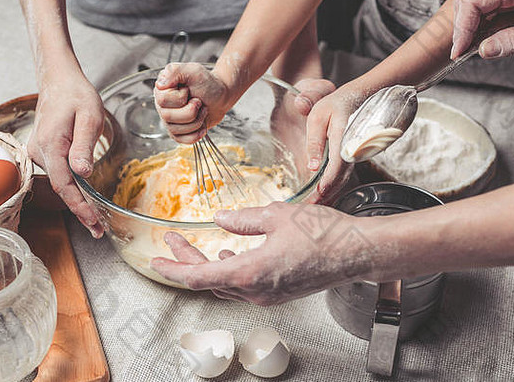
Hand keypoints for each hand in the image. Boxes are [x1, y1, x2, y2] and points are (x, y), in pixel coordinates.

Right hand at [28, 73, 103, 237]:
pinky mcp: (44, 152)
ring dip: (77, 201)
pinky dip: (72, 188)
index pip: (65, 184)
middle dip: (80, 211)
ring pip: (60, 183)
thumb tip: (82, 172)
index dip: (79, 206)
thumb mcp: (89, 117)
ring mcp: (39, 152)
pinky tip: (84, 199)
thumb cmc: (78, 96)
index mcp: (51, 145)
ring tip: (94, 220)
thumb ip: (83, 145)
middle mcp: (39, 152)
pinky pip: (58, 175)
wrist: (60, 81)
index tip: (93, 222)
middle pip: (61, 188)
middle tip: (98, 230)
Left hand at [150, 202, 374, 304]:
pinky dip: (228, 271)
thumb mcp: (277, 216)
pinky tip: (228, 253)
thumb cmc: (323, 234)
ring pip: (225, 285)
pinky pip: (243, 286)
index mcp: (249, 272)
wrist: (356, 252)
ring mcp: (267, 296)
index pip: (197, 276)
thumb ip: (244, 219)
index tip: (157, 259)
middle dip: (186, 261)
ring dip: (207, 266)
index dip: (173, 268)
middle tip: (172, 242)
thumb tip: (221, 219)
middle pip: (208, 280)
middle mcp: (255, 291)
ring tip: (194, 247)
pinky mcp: (279, 293)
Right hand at [154, 62, 232, 142]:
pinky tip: (202, 124)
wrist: (221, 97)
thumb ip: (175, 71)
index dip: (181, 97)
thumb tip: (160, 84)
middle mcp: (162, 105)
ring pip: (176, 130)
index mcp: (162, 89)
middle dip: (191, 111)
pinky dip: (197, 133)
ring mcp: (169, 121)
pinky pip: (183, 140)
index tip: (189, 90)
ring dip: (196, 121)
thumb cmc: (208, 83)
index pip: (162, 100)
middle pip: (167, 117)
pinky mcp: (178, 133)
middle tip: (199, 102)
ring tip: (201, 110)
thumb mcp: (194, 71)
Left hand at [304, 84, 367, 203]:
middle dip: (326, 196)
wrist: (361, 96)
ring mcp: (356, 154)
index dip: (326, 185)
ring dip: (331, 193)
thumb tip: (312, 167)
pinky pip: (345, 174)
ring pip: (344, 179)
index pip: (336, 167)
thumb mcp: (318, 117)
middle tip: (310, 211)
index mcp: (343, 139)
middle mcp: (353, 150)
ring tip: (315, 206)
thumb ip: (314, 141)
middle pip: (341, 179)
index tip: (316, 198)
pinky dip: (335, 185)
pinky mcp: (355, 156)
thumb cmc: (336, 104)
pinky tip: (325, 194)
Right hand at [452, 0, 513, 58]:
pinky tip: (488, 39)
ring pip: (478, 5)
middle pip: (470, 1)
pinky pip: (492, 7)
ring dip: (472, 28)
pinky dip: (484, 25)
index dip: (462, 29)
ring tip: (475, 49)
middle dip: (462, 29)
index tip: (459, 52)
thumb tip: (486, 51)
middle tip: (464, 53)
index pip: (474, 2)